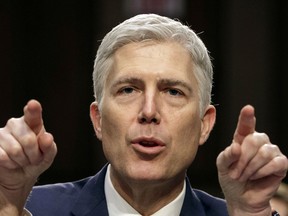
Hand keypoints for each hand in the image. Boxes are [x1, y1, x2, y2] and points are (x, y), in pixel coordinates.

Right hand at [0, 100, 56, 214]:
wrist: (20, 175)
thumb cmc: (36, 160)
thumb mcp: (47, 155)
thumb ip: (49, 147)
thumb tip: (46, 137)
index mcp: (33, 122)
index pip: (32, 114)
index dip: (33, 109)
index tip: (33, 104)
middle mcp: (16, 124)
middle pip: (28, 140)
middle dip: (34, 154)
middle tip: (34, 158)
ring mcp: (1, 133)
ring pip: (15, 150)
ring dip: (23, 161)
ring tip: (23, 160)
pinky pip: (3, 157)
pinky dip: (11, 164)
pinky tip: (12, 162)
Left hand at [217, 105, 287, 215]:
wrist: (241, 197)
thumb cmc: (230, 178)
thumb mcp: (222, 166)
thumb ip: (226, 155)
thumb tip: (236, 147)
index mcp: (242, 138)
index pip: (245, 125)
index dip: (247, 117)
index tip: (248, 109)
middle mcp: (258, 141)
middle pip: (254, 140)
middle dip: (242, 160)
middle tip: (235, 173)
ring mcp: (271, 151)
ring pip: (264, 152)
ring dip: (250, 168)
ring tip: (244, 176)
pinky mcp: (281, 164)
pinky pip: (275, 163)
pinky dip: (262, 172)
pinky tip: (256, 177)